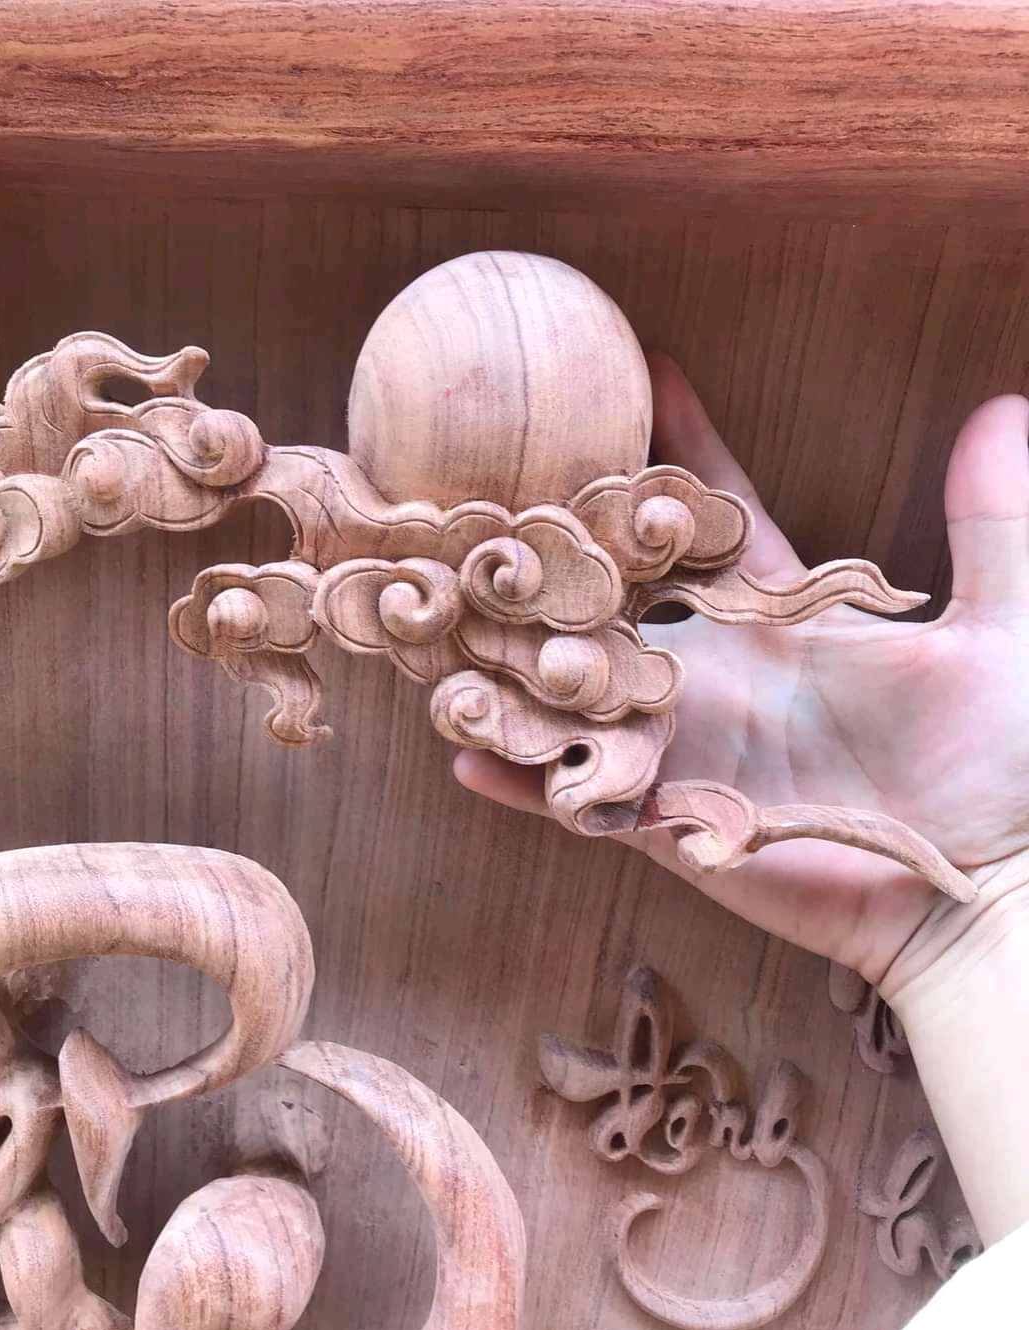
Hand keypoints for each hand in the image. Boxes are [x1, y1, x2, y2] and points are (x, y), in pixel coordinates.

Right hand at [455, 355, 1028, 1002]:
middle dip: (554, 549)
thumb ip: (989, 523)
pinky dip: (525, 778)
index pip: (706, 517)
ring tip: (440, 615)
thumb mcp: (1001, 623)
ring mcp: (685, 746)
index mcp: (777, 620)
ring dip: (512, 660)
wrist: (992, 877)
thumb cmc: (1004, 755)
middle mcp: (715, 675)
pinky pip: (579, 795)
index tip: (638, 368)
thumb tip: (998, 407)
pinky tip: (466, 750)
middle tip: (487, 490)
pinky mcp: (670, 820)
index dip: (676, 446)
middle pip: (613, 598)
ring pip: (575, 692)